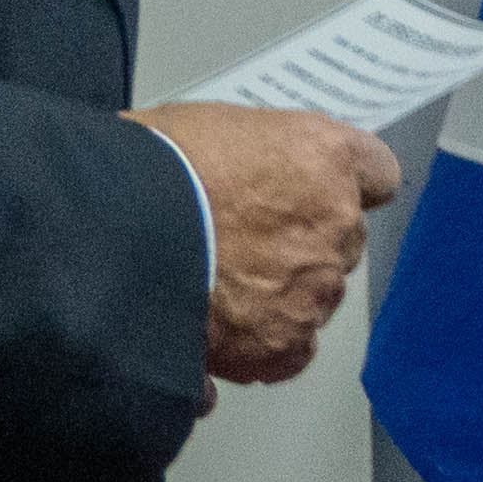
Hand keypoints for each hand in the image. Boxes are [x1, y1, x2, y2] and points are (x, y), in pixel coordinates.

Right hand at [134, 103, 403, 384]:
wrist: (107, 232)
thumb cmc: (145, 168)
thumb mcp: (208, 129)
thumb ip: (254, 157)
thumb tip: (246, 178)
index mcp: (324, 156)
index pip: (376, 174)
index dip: (342, 187)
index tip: (318, 196)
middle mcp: (336, 224)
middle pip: (341, 240)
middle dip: (300, 243)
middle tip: (241, 242)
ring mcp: (315, 289)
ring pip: (316, 297)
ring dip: (279, 295)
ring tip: (214, 287)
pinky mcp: (282, 344)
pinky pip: (291, 353)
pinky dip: (263, 349)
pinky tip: (222, 335)